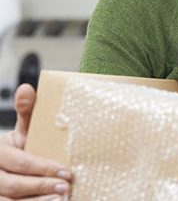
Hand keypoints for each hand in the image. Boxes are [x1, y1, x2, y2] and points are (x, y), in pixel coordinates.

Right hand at [0, 84, 71, 199]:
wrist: (10, 165)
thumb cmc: (22, 145)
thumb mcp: (25, 129)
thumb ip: (27, 112)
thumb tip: (26, 88)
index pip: (19, 162)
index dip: (42, 168)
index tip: (66, 171)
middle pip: (13, 185)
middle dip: (41, 186)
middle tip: (66, 186)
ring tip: (60, 198)